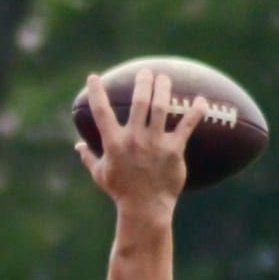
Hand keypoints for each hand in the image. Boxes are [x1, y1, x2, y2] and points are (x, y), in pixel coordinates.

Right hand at [75, 68, 206, 208]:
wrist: (144, 207)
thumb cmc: (120, 191)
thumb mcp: (100, 174)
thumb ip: (89, 158)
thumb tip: (78, 147)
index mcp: (113, 143)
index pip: (101, 112)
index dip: (95, 92)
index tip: (93, 77)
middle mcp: (134, 139)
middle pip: (139, 102)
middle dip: (142, 82)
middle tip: (145, 72)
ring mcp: (155, 143)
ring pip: (161, 107)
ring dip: (163, 88)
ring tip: (164, 78)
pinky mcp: (173, 150)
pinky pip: (187, 125)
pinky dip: (195, 111)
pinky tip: (200, 100)